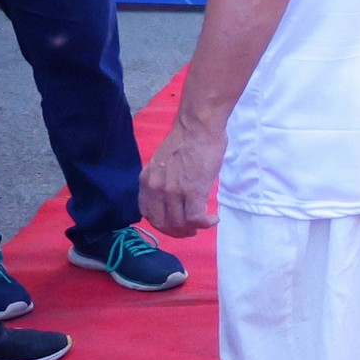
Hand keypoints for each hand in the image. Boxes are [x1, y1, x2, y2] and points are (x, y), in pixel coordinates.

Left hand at [143, 112, 222, 238]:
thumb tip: (173, 194)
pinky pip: (196, 218)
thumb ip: (162, 180)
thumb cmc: (186, 140)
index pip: (148, 214)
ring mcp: (174, 191)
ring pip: (180, 223)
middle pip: (163, 223)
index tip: (175, 223)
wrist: (197, 128)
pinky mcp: (193, 191)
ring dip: (193, 229)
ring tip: (205, 223)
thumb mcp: (162, 163)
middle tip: (192, 230)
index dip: (162, 224)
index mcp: (146, 181)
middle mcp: (156, 189)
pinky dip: (205, 223)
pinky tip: (213, 220)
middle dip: (178, 232)